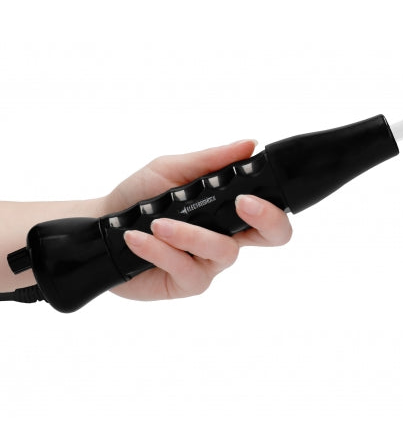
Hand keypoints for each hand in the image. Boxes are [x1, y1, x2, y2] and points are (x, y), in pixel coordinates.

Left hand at [104, 140, 291, 301]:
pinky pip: (186, 269)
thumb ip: (211, 160)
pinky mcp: (185, 283)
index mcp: (228, 209)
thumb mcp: (172, 168)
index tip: (250, 194)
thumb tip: (249, 144)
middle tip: (240, 203)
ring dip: (190, 234)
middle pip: (271, 236)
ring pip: (223, 252)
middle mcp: (226, 237)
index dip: (275, 207)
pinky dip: (160, 251)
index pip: (270, 212)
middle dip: (265, 220)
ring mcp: (208, 263)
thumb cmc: (140, 195)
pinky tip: (137, 239)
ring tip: (158, 223)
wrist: (102, 225)